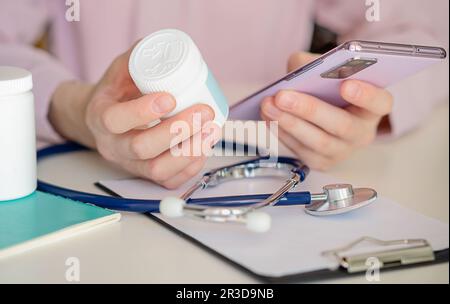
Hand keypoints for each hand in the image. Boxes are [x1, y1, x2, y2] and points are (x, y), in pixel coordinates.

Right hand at [49, 45, 219, 188]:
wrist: (105, 120)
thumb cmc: (117, 93)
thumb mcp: (120, 70)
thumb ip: (140, 57)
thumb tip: (168, 47)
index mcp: (100, 117)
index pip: (116, 120)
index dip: (144, 111)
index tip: (171, 98)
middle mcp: (112, 146)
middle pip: (142, 148)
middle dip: (178, 131)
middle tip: (204, 112)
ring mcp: (129, 164)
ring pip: (157, 170)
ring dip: (189, 151)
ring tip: (212, 130)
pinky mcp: (146, 175)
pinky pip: (169, 181)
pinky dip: (191, 166)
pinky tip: (204, 146)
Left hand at [260, 52, 392, 169]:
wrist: (321, 109)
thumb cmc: (327, 86)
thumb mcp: (326, 69)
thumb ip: (317, 64)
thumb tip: (298, 70)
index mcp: (373, 107)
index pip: (380, 103)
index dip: (366, 95)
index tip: (346, 84)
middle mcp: (362, 132)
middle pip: (342, 125)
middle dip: (310, 109)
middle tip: (283, 95)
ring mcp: (342, 151)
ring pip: (318, 142)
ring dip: (289, 123)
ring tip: (268, 105)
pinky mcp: (320, 162)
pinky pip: (300, 150)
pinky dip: (281, 132)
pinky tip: (267, 116)